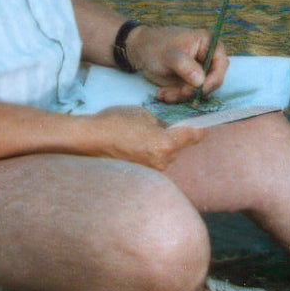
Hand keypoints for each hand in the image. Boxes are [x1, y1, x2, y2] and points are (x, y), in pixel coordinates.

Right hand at [86, 105, 203, 168]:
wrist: (89, 140)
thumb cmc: (114, 123)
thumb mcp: (143, 115)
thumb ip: (163, 122)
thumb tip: (171, 127)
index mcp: (165, 144)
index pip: (194, 136)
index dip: (199, 128)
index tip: (200, 123)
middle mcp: (162, 161)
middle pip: (179, 147)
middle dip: (173, 137)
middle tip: (159, 127)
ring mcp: (152, 171)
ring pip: (166, 155)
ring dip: (160, 147)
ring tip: (141, 137)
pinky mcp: (142, 176)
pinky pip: (154, 162)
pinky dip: (149, 155)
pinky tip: (135, 146)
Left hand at [125, 24, 229, 101]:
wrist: (139, 51)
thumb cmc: (155, 45)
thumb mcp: (169, 54)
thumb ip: (185, 66)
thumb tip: (200, 80)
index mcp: (208, 44)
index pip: (221, 63)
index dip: (214, 79)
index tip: (200, 89)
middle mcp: (207, 58)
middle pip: (212, 81)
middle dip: (194, 90)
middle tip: (178, 93)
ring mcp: (199, 72)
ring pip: (199, 91)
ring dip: (182, 96)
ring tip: (164, 93)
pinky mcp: (189, 83)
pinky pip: (189, 95)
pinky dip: (176, 97)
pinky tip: (162, 93)